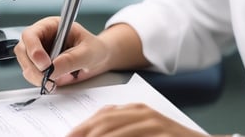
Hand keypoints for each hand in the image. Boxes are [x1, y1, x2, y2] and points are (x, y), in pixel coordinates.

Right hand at [14, 17, 110, 86]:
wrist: (99, 60)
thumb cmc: (94, 49)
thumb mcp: (88, 52)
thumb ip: (71, 59)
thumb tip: (52, 68)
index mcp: (51, 26)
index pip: (31, 34)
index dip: (34, 49)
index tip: (45, 64)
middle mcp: (41, 38)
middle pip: (23, 51)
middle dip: (34, 67)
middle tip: (48, 78)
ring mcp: (39, 53)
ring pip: (26, 66)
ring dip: (38, 77)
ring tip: (59, 79)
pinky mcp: (40, 67)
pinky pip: (33, 76)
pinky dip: (42, 82)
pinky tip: (57, 81)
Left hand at [67, 103, 213, 136]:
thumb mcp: (143, 131)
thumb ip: (122, 129)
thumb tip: (92, 134)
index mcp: (137, 110)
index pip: (102, 115)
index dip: (82, 128)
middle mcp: (144, 113)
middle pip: (105, 122)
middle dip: (84, 133)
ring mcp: (154, 124)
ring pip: (114, 131)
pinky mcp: (163, 135)